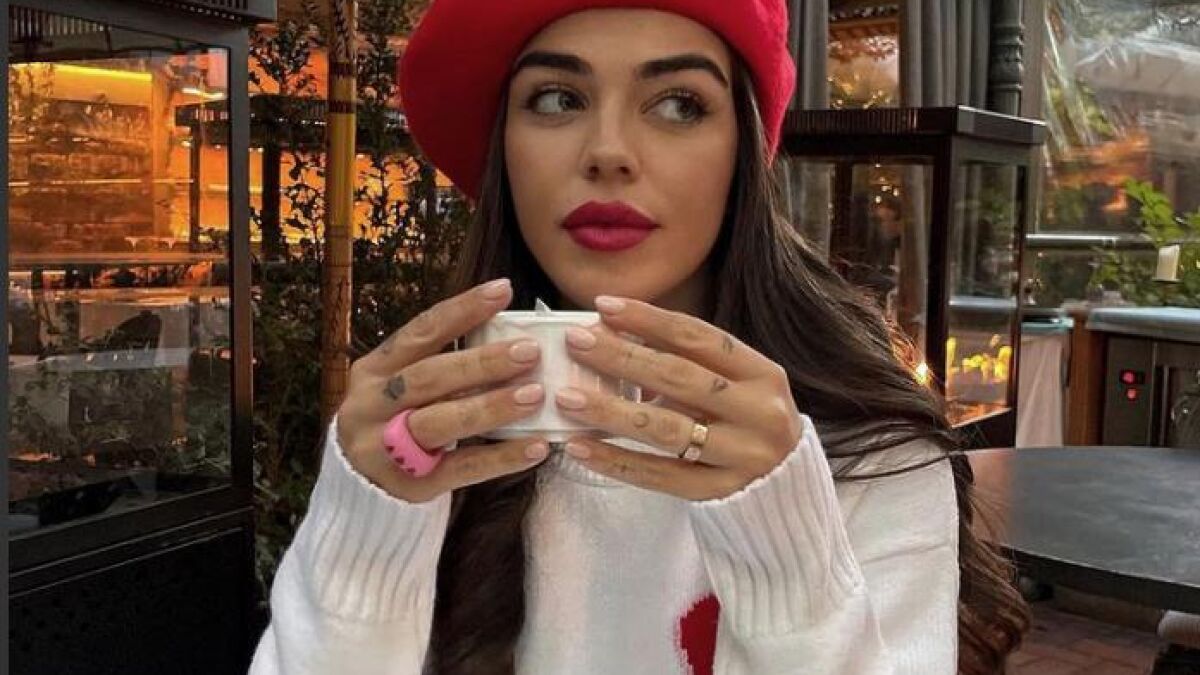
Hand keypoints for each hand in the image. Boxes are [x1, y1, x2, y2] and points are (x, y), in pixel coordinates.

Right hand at [336, 278, 551, 503]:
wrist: (362, 491)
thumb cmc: (399, 423)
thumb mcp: (403, 387)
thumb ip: (443, 364)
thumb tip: (513, 335)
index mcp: (372, 370)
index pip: (420, 332)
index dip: (462, 310)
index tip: (503, 290)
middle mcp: (371, 405)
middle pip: (431, 377)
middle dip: (483, 363)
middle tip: (530, 351)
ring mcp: (384, 448)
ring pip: (441, 422)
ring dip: (492, 406)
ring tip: (536, 395)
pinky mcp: (408, 486)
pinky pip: (461, 469)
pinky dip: (501, 458)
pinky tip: (537, 446)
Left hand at [553, 296, 804, 500]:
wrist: (786, 489)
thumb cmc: (745, 423)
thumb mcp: (735, 386)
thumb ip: (689, 363)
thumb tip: (613, 334)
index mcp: (763, 374)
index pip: (700, 338)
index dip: (650, 320)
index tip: (603, 306)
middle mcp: (759, 413)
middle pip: (680, 379)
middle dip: (622, 358)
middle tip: (576, 343)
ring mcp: (742, 457)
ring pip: (667, 430)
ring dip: (612, 411)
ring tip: (567, 398)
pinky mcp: (720, 493)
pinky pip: (660, 476)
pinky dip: (617, 461)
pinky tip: (580, 447)